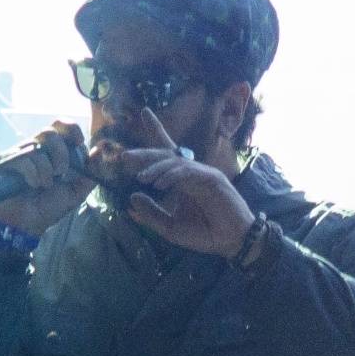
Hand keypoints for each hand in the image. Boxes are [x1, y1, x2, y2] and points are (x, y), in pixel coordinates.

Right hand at [0, 121, 93, 237]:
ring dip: (46, 170)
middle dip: (60, 152)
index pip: (59, 126)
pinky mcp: (1, 162)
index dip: (71, 129)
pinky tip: (31, 186)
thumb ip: (90, 174)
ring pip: (36, 147)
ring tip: (44, 186)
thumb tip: (98, 151)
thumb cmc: (48, 208)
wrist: (27, 225)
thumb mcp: (76, 192)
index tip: (79, 142)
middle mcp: (33, 148)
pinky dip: (32, 174)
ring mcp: (16, 154)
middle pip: (49, 131)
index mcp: (50, 151)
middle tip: (61, 172)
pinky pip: (22, 159)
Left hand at [120, 109, 253, 256]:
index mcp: (181, 181)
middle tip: (124, 156)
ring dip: (155, 168)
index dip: (155, 131)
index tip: (144, 113)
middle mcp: (190, 173)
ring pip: (175, 162)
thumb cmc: (205, 234)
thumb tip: (132, 197)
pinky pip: (188, 172)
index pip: (165, 154)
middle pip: (166, 155)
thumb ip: (152, 213)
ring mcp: (202, 173)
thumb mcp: (170, 228)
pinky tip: (159, 184)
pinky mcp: (212, 178)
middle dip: (144, 154)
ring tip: (140, 177)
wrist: (231, 242)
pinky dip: (173, 176)